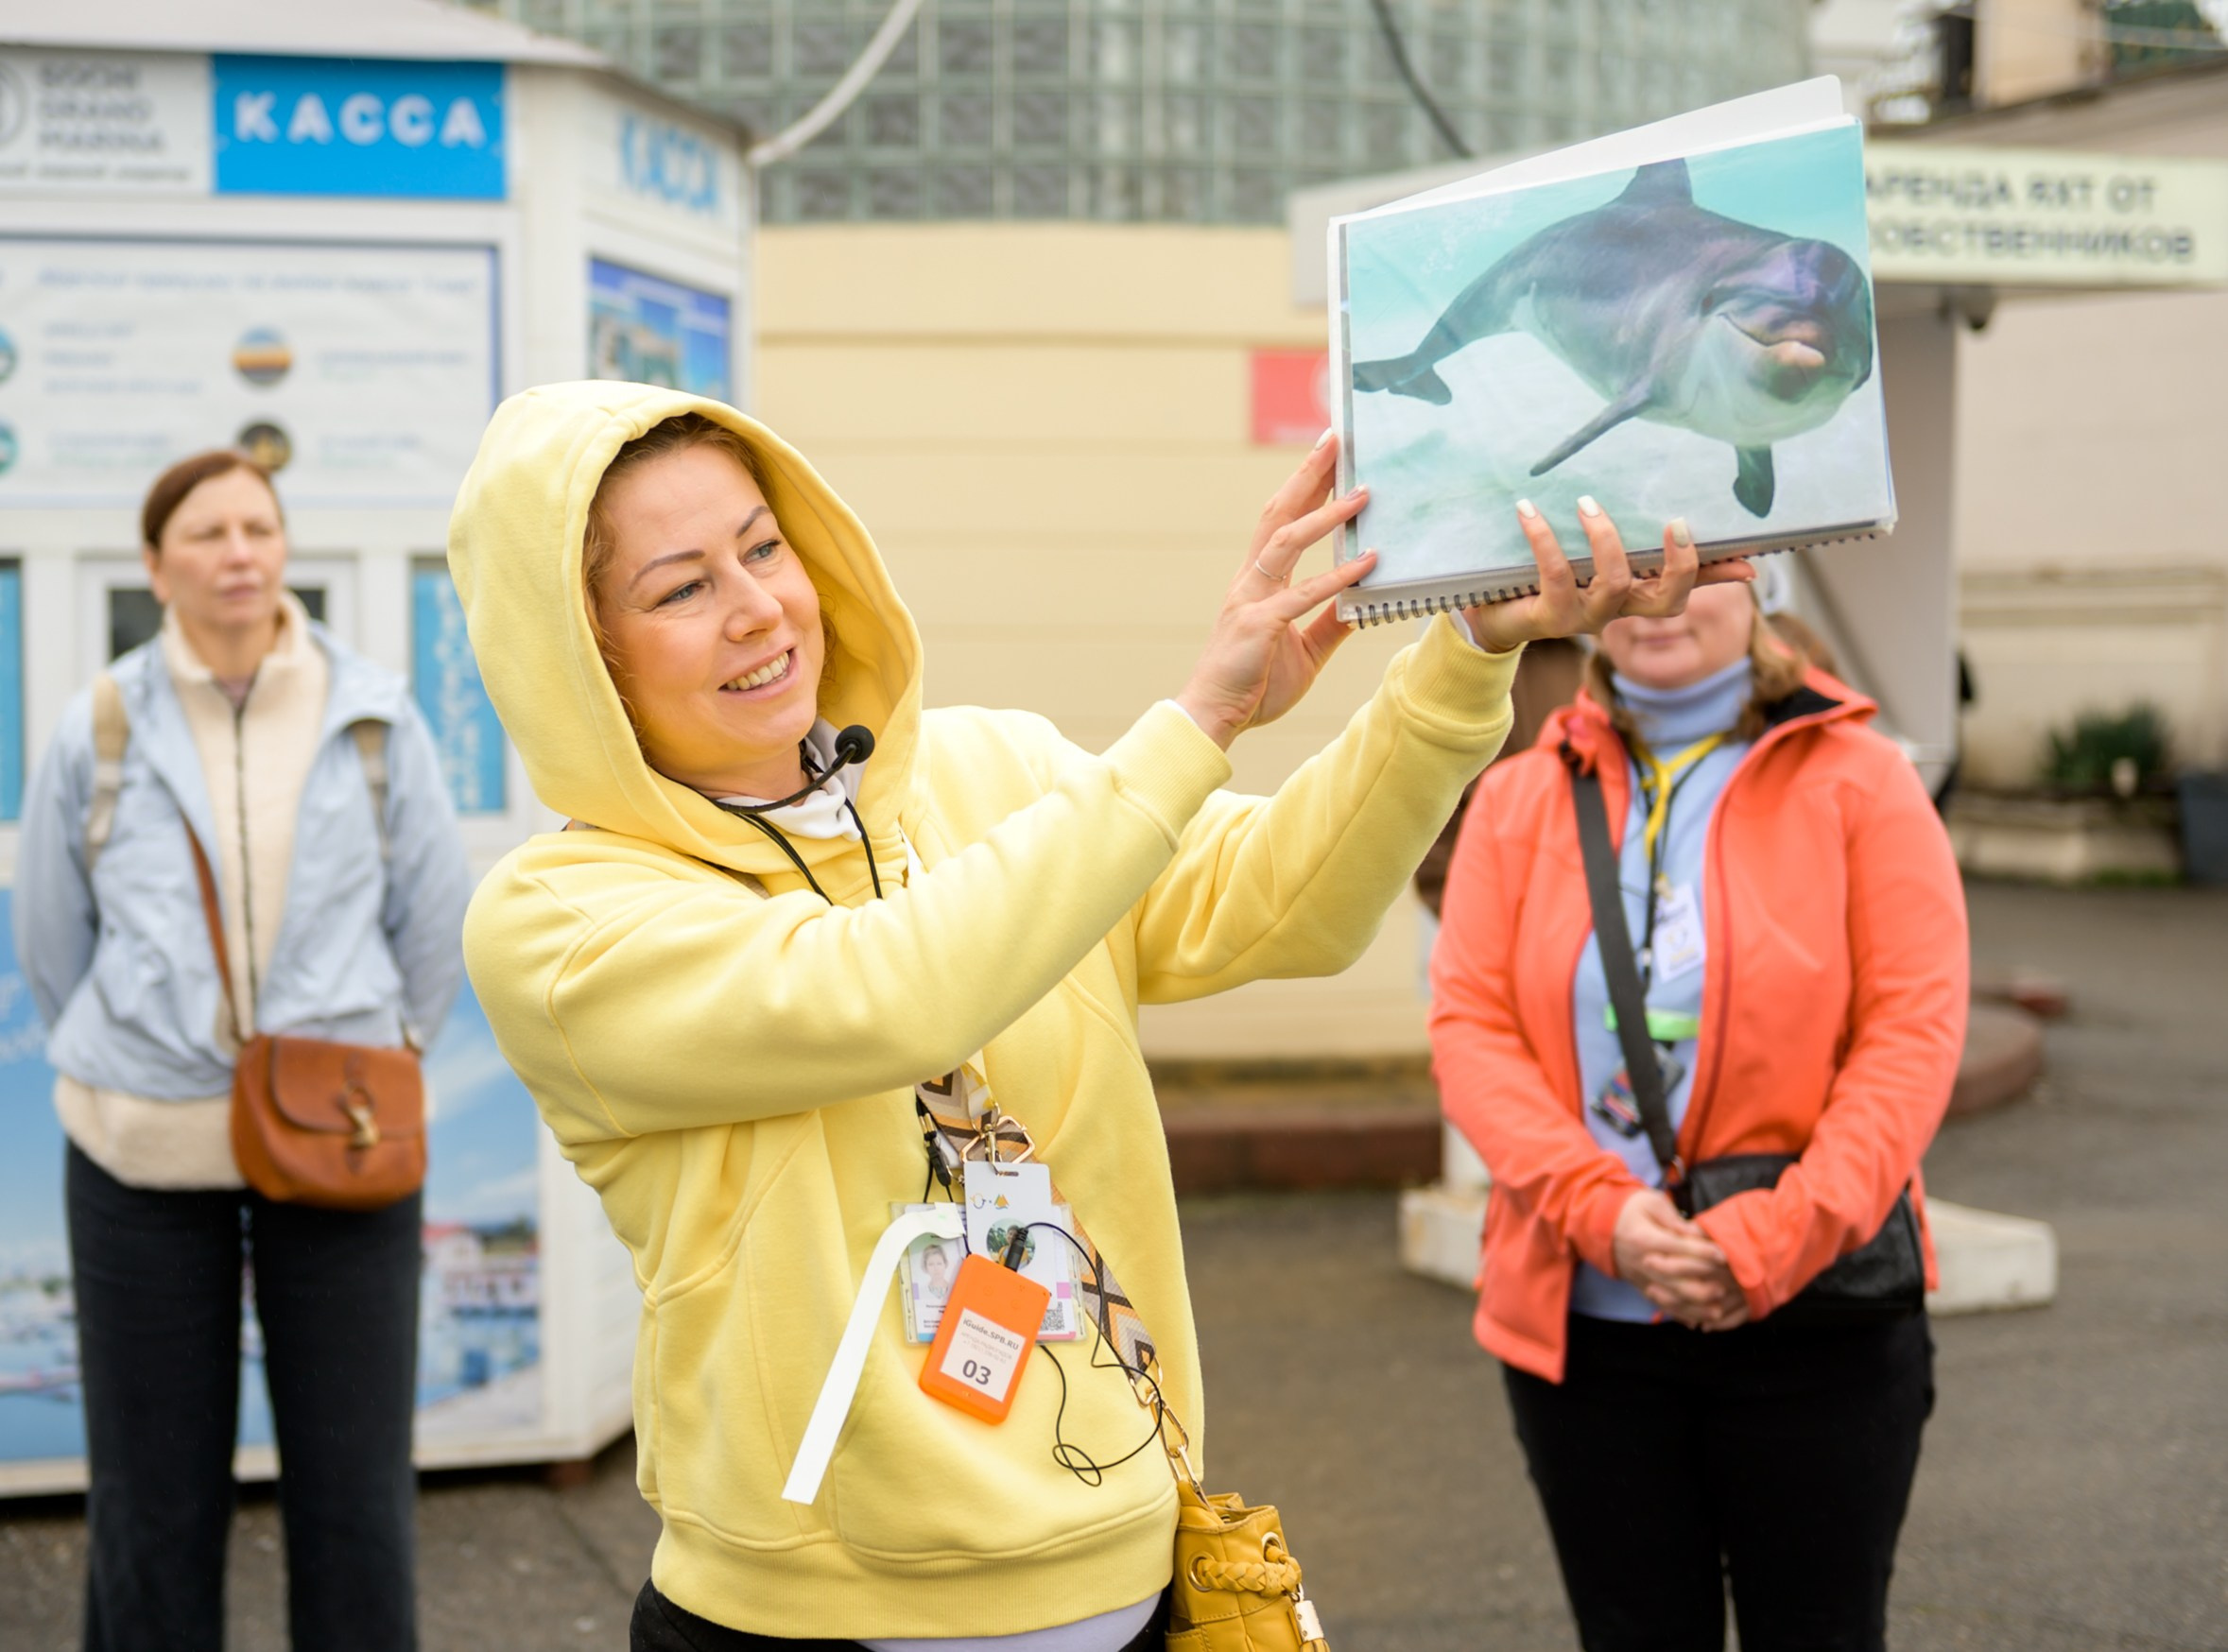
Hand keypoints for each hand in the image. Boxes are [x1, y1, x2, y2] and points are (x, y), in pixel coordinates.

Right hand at [1176, 434, 1377, 749]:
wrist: (1215, 718)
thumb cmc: (1253, 684)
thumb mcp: (1305, 650)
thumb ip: (1330, 621)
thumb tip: (1363, 600)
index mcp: (1259, 583)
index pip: (1283, 522)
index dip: (1306, 485)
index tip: (1330, 454)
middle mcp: (1251, 582)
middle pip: (1279, 514)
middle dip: (1308, 474)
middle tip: (1335, 439)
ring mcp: (1251, 600)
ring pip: (1287, 543)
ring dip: (1326, 515)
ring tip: (1363, 493)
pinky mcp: (1258, 626)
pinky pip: (1303, 595)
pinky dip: (1336, 576)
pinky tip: (1367, 562)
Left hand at [1460, 498, 1756, 655]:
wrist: (1493, 615)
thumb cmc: (1546, 577)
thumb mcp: (1588, 556)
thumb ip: (1624, 540)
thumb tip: (1659, 509)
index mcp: (1633, 595)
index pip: (1686, 588)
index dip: (1716, 577)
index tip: (1748, 563)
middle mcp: (1617, 611)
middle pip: (1666, 600)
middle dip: (1677, 563)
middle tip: (1675, 523)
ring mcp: (1585, 618)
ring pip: (1615, 583)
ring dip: (1605, 539)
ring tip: (1588, 503)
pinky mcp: (1549, 617)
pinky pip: (1556, 574)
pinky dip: (1545, 538)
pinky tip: (1529, 510)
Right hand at [1612, 1189, 1749, 1331]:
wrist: (1602, 1226)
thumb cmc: (1632, 1210)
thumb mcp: (1651, 1203)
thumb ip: (1674, 1219)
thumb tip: (1696, 1233)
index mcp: (1644, 1238)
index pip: (1676, 1247)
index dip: (1702, 1251)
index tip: (1723, 1255)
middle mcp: (1641, 1262)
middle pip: (1674, 1280)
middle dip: (1702, 1285)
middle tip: (1725, 1286)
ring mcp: (1640, 1278)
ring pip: (1670, 1299)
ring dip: (1695, 1308)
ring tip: (1718, 1311)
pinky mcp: (1641, 1288)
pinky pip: (1662, 1306)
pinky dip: (1680, 1316)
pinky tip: (1699, 1323)